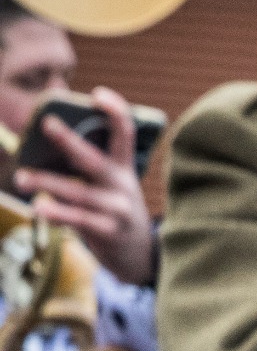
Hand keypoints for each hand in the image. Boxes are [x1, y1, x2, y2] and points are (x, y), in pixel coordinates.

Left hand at [14, 88, 156, 286]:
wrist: (140, 256)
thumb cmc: (115, 212)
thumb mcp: (111, 187)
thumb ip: (86, 169)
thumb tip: (41, 153)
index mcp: (123, 168)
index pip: (125, 133)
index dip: (115, 111)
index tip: (97, 95)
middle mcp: (123, 185)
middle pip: (94, 159)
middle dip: (69, 141)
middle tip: (46, 124)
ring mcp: (117, 210)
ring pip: (78, 193)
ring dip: (46, 183)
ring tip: (22, 178)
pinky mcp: (109, 232)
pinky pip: (79, 220)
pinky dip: (57, 213)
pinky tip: (39, 208)